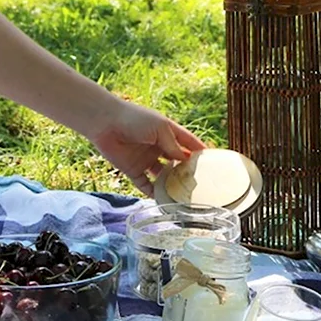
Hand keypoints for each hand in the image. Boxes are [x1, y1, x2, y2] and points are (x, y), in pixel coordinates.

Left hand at [89, 99, 205, 195]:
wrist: (105, 122)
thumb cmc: (135, 118)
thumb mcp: (160, 128)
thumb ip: (173, 146)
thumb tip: (185, 162)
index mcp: (168, 133)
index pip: (189, 144)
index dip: (201, 152)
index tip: (214, 163)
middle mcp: (159, 147)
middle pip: (178, 162)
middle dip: (188, 172)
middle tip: (201, 185)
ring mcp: (147, 159)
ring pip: (164, 176)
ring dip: (172, 185)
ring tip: (185, 196)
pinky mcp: (133, 170)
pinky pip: (146, 185)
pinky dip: (154, 193)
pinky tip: (164, 201)